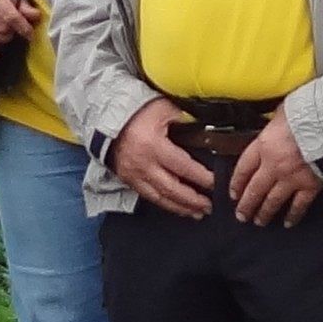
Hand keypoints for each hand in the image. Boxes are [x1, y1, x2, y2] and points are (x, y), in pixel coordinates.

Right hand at [108, 99, 213, 219]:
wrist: (107, 117)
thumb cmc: (138, 111)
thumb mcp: (164, 108)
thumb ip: (185, 119)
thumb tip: (207, 129)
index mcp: (153, 145)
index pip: (183, 167)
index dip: (201, 178)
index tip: (215, 183)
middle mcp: (143, 164)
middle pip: (172, 189)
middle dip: (193, 200)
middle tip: (209, 206)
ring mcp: (133, 175)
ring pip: (160, 198)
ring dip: (180, 207)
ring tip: (197, 212)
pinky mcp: (128, 180)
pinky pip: (149, 197)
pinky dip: (165, 204)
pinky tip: (177, 207)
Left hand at [229, 105, 322, 226]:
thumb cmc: (308, 113)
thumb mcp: (281, 113)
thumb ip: (273, 125)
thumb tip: (273, 124)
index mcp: (264, 146)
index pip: (243, 169)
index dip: (236, 183)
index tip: (233, 193)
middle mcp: (273, 166)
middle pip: (254, 190)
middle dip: (246, 205)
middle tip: (241, 215)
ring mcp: (291, 178)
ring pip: (272, 201)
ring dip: (264, 213)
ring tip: (259, 221)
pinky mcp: (309, 186)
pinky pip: (298, 206)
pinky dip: (293, 216)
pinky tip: (288, 222)